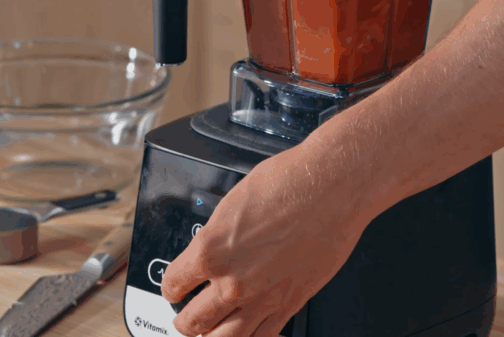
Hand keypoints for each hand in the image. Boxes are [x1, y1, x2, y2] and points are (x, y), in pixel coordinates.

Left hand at [161, 143, 372, 336]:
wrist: (332, 187)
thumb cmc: (290, 182)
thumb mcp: (234, 201)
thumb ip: (218, 234)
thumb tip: (213, 246)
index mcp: (210, 250)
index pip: (173, 283)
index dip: (172, 287)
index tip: (175, 287)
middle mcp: (232, 281)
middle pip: (192, 321)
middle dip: (185, 320)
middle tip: (187, 315)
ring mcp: (261, 298)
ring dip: (211, 336)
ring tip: (210, 330)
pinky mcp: (290, 304)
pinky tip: (247, 331)